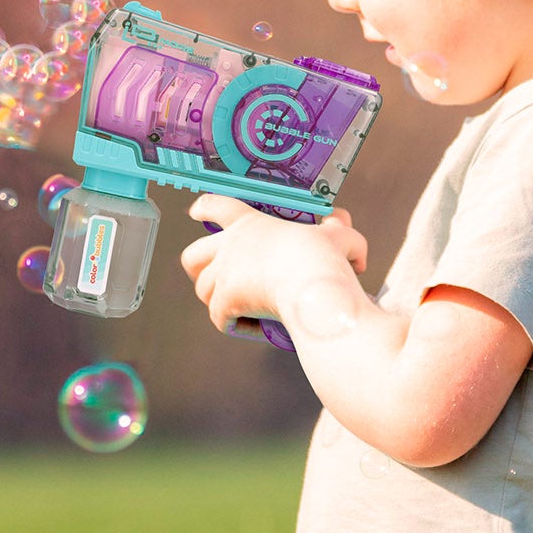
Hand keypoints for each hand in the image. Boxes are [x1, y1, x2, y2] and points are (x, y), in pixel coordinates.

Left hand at [178, 194, 368, 333]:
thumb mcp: (338, 236)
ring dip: (219, 300)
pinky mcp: (223, 303)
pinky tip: (257, 327)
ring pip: (204, 290)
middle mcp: (229, 247)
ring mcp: (222, 275)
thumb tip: (341, 220)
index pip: (215, 206)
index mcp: (249, 224)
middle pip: (192, 255)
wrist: (314, 290)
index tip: (196, 212)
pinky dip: (236, 325)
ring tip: (243, 307)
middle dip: (197, 267)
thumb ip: (337, 226)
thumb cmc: (324, 261)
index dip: (204, 208)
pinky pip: (220, 319)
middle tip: (211, 276)